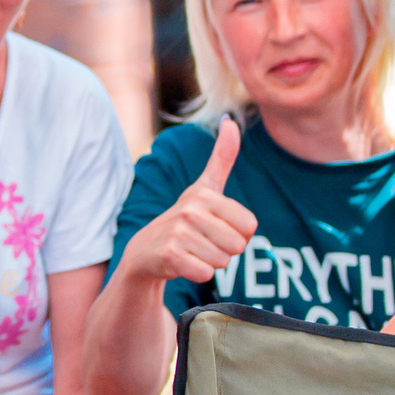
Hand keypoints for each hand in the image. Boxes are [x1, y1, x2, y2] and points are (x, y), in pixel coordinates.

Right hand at [118, 116, 256, 286]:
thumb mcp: (203, 188)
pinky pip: (205, 273)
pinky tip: (182, 264)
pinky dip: (197, 274)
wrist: (145, 251)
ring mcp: (178, 232)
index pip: (249, 226)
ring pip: (222, 261)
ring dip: (210, 263)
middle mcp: (190, 210)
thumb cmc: (183, 220)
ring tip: (191, 253)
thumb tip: (231, 121)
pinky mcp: (170, 255)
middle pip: (238, 245)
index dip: (237, 234)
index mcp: (204, 194)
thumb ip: (221, 157)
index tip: (216, 228)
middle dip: (224, 251)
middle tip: (203, 244)